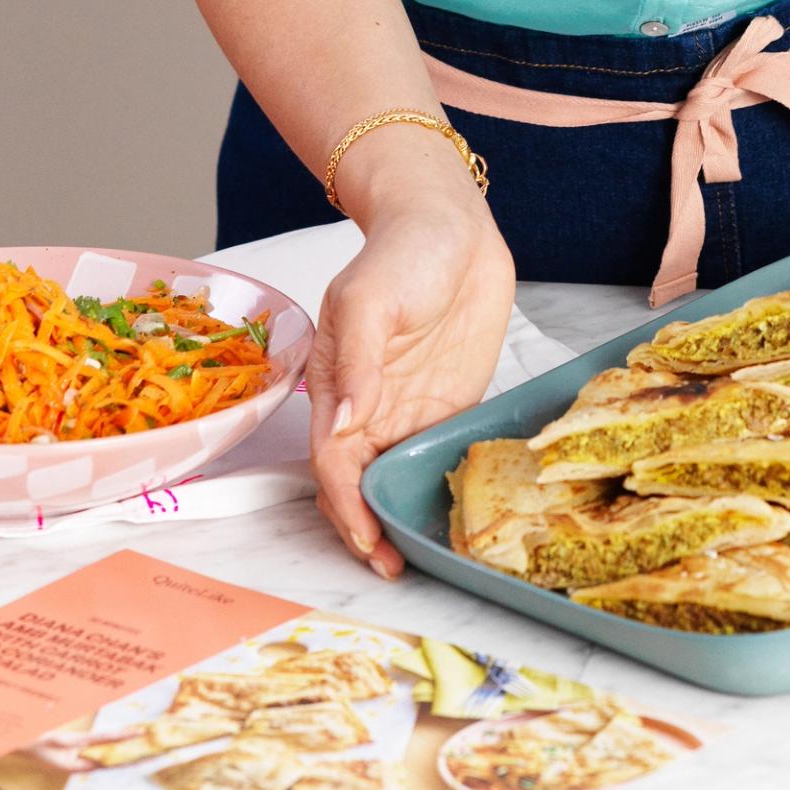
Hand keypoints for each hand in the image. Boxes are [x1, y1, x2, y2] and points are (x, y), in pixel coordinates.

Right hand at [307, 154, 515, 577]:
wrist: (450, 222)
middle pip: (359, 484)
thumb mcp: (370, 298)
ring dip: (400, 518)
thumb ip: (360, 360)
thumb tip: (346, 420)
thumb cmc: (401, 250)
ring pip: (394, 479)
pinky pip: (436, 456)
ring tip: (424, 556)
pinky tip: (455, 516)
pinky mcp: (448, 404)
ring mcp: (409, 409)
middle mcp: (370, 407)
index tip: (368, 542)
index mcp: (339, 385)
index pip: (334, 463)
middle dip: (369, 530)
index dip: (347, 508)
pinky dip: (437, 489)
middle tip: (395, 567)